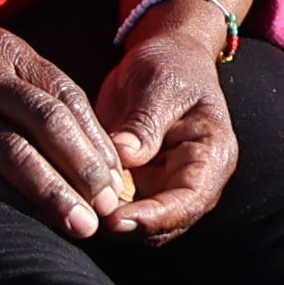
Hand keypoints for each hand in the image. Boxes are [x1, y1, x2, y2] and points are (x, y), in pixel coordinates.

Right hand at [0, 20, 134, 236]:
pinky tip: (30, 223)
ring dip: (56, 193)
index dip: (98, 140)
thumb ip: (18, 90)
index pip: (68, 96)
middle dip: (88, 169)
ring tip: (83, 227)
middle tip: (112, 207)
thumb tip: (70, 143)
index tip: (118, 177)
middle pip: (52, 122)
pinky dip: (10, 200)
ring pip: (19, 152)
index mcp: (4, 50)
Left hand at [97, 19, 241, 240]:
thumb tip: (126, 156)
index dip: (153, 217)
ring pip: (143, 225)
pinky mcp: (142, 185)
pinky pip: (123, 209)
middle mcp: (195, 181)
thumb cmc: (169, 65)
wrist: (164, 55)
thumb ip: (146, 121)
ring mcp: (168, 186)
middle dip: (128, 229)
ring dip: (112, 227)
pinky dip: (100, 211)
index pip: (189, 202)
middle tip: (85, 220)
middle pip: (166, 224)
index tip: (115, 220)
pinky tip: (71, 204)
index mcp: (212, 157)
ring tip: (75, 215)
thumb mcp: (158, 84)